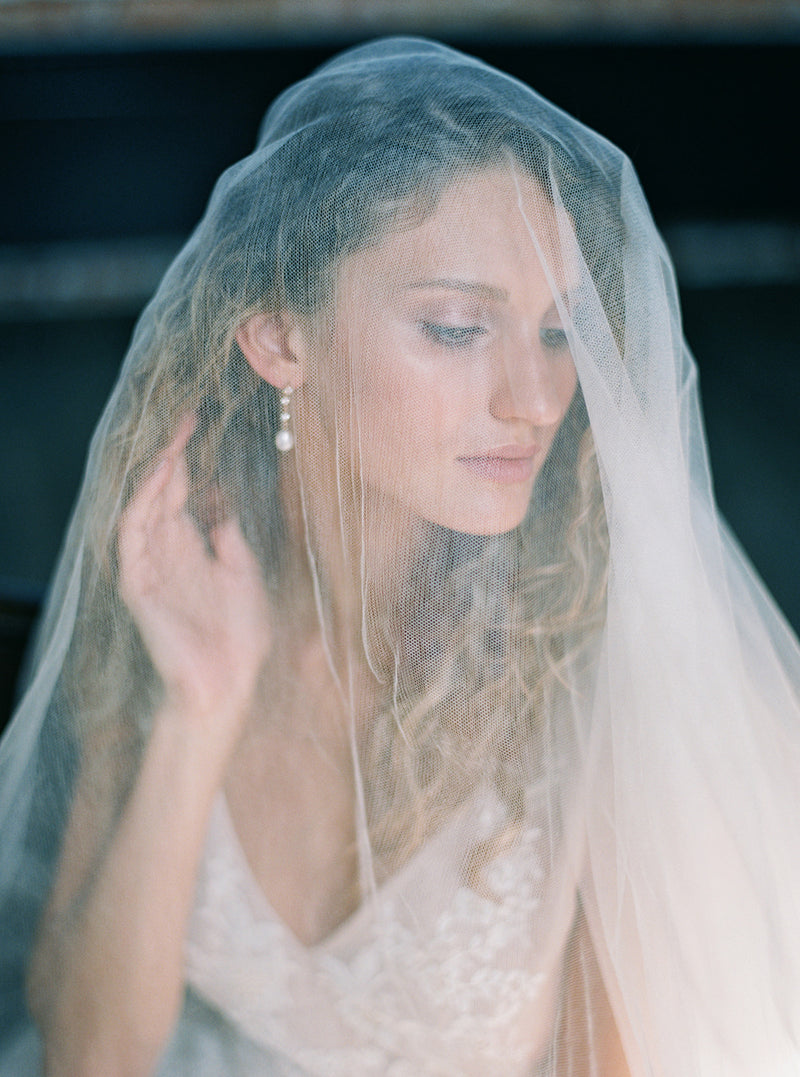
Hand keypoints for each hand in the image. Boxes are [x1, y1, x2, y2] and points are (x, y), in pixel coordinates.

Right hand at [118, 416, 271, 744]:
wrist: (229, 682)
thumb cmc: (241, 636)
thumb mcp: (245, 574)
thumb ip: (230, 537)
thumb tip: (220, 499)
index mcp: (193, 549)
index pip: (182, 493)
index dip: (187, 460)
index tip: (196, 425)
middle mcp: (168, 553)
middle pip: (162, 494)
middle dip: (171, 456)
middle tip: (184, 420)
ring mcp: (150, 568)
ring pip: (143, 508)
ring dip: (155, 475)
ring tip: (171, 444)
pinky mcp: (138, 585)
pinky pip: (132, 537)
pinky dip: (142, 505)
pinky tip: (159, 479)